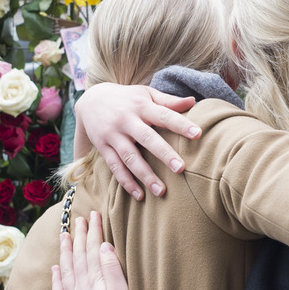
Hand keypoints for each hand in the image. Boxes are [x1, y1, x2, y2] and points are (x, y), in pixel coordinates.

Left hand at [51, 210, 164, 289]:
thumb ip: (112, 269)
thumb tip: (104, 246)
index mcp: (95, 280)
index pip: (93, 250)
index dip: (94, 232)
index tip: (94, 215)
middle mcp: (80, 287)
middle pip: (78, 256)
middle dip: (79, 236)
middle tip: (79, 219)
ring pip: (67, 270)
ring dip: (66, 251)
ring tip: (64, 235)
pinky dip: (56, 278)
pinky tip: (55, 269)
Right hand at [74, 82, 200, 199]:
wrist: (90, 99)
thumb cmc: (126, 98)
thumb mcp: (145, 94)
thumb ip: (168, 100)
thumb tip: (193, 102)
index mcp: (141, 106)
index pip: (164, 115)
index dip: (181, 124)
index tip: (198, 134)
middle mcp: (126, 120)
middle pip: (147, 138)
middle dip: (164, 154)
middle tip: (181, 168)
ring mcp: (113, 135)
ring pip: (130, 157)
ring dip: (145, 175)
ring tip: (161, 191)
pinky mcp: (103, 147)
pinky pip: (115, 167)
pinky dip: (126, 182)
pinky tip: (139, 195)